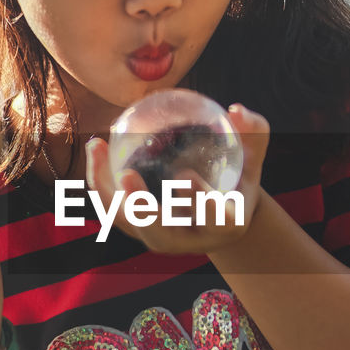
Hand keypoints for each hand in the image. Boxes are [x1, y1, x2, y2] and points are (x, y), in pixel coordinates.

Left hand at [85, 103, 269, 255]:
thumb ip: (253, 133)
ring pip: (128, 223)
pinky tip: (96, 146)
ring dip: (107, 190)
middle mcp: (189, 240)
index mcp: (225, 226)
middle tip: (127, 175)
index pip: (215, 220)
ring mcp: (161, 238)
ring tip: (97, 147)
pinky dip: (101, 181)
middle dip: (142, 211)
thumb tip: (236, 110)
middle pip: (161, 235)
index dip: (199, 203)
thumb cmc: (238, 178)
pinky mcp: (138, 230)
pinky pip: (112, 209)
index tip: (185, 177)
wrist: (219, 212)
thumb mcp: (251, 158)